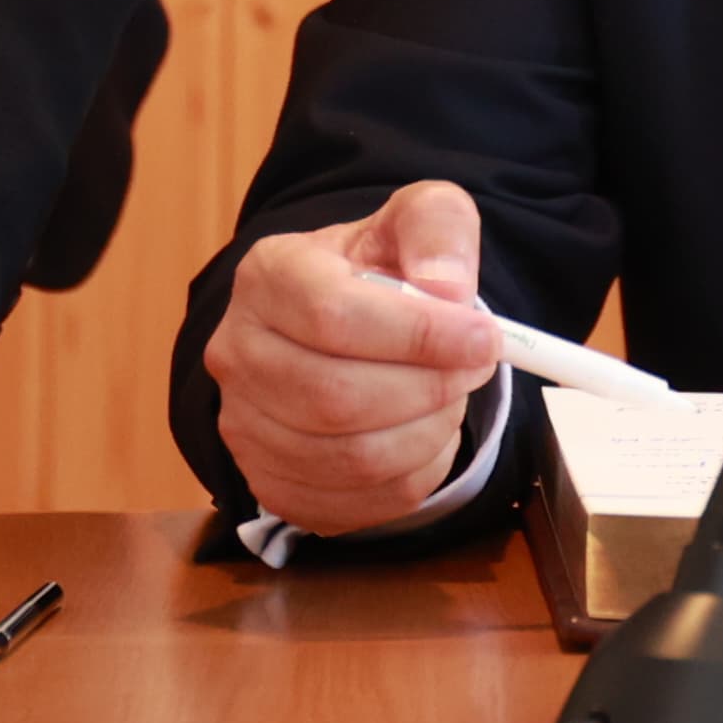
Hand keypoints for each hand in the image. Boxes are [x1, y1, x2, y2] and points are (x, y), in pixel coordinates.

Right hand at [206, 180, 504, 538]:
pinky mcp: (271, 483)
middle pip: (335, 397)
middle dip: (428, 389)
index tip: (484, 338)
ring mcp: (244, 426)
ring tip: (448, 397)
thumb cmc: (378, 271)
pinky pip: (354, 503)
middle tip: (476, 370)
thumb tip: (448, 291)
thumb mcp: (416, 219)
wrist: (342, 324)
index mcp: (267, 274)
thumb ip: (438, 231)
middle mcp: (238, 351)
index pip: (333, 316)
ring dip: (425, 433)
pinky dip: (410, 476)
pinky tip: (423, 434)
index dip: (419, 335)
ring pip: (349, 458)